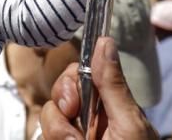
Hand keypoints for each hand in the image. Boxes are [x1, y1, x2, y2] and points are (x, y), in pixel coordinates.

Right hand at [40, 37, 157, 139]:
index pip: (76, 75)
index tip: (73, 103)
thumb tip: (104, 41)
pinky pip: (42, 138)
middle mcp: (88, 119)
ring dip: (59, 137)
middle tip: (78, 137)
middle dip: (60, 115)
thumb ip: (113, 84)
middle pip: (56, 97)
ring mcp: (74, 136)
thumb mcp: (129, 123)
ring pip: (46, 122)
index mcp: (107, 104)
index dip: (68, 84)